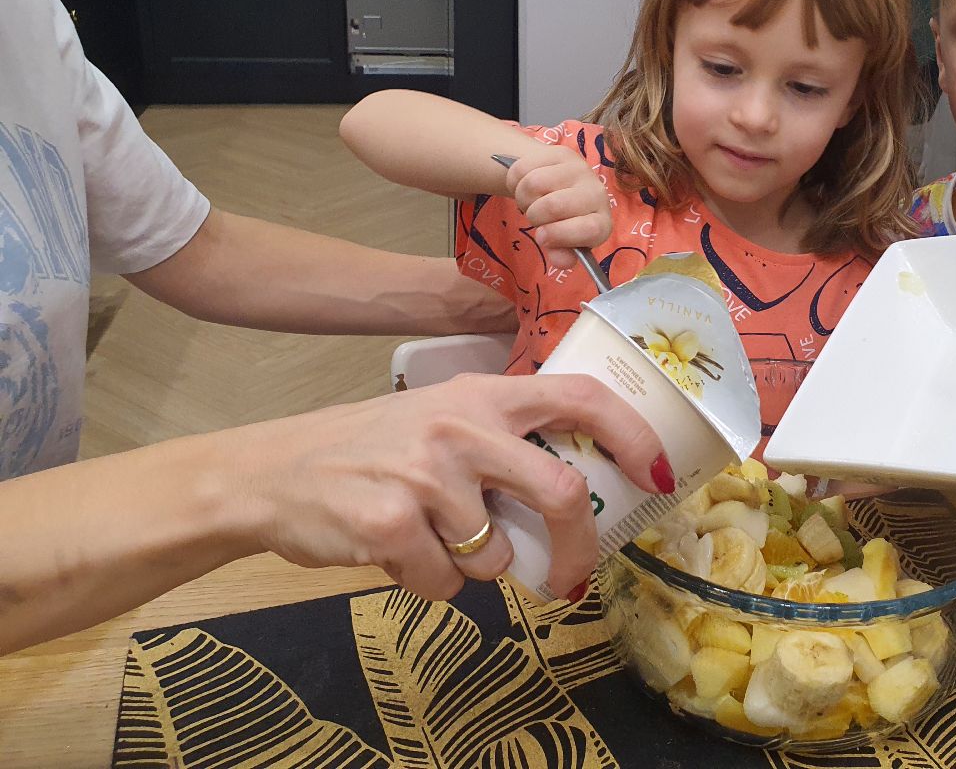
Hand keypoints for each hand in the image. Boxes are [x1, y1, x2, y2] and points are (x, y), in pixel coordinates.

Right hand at [234, 373, 674, 601]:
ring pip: (496, 555)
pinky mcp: (391, 525)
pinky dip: (431, 585)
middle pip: (560, 492)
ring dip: (474, 566)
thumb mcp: (441, 418)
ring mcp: (426, 476)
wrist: (274, 473)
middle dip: (577, 550)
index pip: (581, 398)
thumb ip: (504, 439)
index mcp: (483, 395)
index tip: (657, 474)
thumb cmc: (372, 449)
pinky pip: (447, 585)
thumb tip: (582, 490)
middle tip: (569, 579)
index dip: (633, 436)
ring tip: (432, 537)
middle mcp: (461, 428)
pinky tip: (397, 552)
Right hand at [502, 146, 611, 270]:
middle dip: (534, 216)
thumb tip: (563, 261)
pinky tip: (525, 183)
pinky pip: (523, 167)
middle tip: (536, 217)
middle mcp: (597, 193)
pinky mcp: (561, 153)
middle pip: (554, 205)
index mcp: (601, 222)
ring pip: (533, 184)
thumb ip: (561, 254)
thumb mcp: (561, 243)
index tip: (542, 237)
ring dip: (522, 197)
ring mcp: (580, 170)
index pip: (589, 229)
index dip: (560, 235)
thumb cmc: (561, 221)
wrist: (556, 188)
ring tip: (530, 201)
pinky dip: (515, 180)